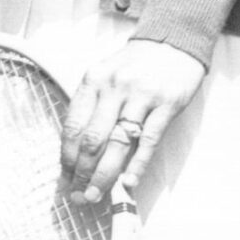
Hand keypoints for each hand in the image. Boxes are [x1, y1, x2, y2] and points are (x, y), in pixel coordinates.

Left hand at [63, 39, 204, 201]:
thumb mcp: (106, 76)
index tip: (65, 180)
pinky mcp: (167, 104)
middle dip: (82, 173)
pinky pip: (149, 141)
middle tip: (78, 195)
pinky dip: (137, 165)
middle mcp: (115, 87)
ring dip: (105, 175)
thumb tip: (77, 153)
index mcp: (94, 80)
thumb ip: (91, 108)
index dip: (67, 158)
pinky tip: (129, 182)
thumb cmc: (135, 66)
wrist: (174, 43)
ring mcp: (142, 95)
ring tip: (96, 195)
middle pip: (92, 139)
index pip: (73, 126)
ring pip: (118, 143)